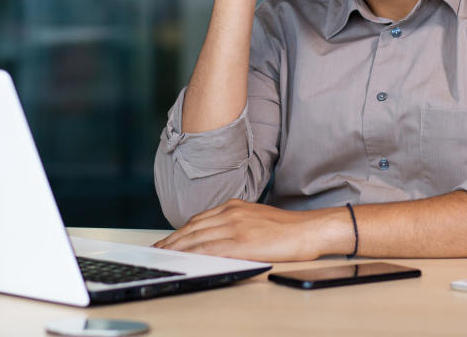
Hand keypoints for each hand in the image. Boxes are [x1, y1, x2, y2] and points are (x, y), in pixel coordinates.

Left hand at [152, 199, 349, 261]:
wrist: (307, 229)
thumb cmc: (286, 227)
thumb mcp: (254, 217)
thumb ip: (234, 223)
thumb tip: (216, 236)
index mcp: (233, 206)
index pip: (198, 220)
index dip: (180, 231)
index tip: (167, 240)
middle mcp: (231, 213)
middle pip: (193, 228)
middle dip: (173, 240)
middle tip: (158, 250)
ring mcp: (236, 227)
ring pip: (198, 238)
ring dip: (178, 248)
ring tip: (165, 257)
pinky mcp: (242, 242)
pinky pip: (212, 249)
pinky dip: (195, 255)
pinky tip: (186, 261)